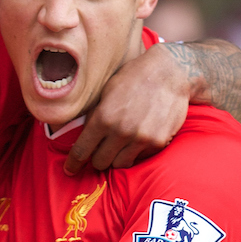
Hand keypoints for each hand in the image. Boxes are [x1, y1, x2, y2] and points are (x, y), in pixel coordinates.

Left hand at [65, 43, 190, 173]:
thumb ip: (95, 116)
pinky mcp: (158, 142)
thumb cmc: (134, 77)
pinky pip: (141, 157)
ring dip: (117, 158)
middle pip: (101, 163)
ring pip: (121, 164)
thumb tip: (83, 136)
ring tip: (120, 145)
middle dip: (98, 158)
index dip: (74, 163)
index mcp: (103, 118)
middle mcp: (121, 131)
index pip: (82, 151)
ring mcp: (141, 139)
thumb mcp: (106, 92)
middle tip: (101, 151)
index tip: (70, 170)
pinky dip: (137, 152)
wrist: (170, 72)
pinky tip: (139, 137)